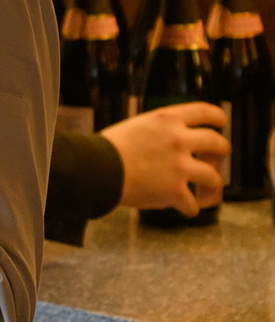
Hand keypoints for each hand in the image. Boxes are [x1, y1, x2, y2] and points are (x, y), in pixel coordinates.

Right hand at [101, 103, 229, 216]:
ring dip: (214, 185)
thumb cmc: (108, 148)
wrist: (97, 168)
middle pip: (217, 143)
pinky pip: (192, 204)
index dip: (217, 117)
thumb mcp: (137, 125)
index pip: (204, 112)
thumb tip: (169, 139)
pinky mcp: (174, 191)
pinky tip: (186, 209)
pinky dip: (190, 208)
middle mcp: (179, 140)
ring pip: (213, 177)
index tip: (222, 123)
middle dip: (222, 151)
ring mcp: (180, 167)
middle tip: (219, 156)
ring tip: (211, 190)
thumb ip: (158, 130)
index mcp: (168, 120)